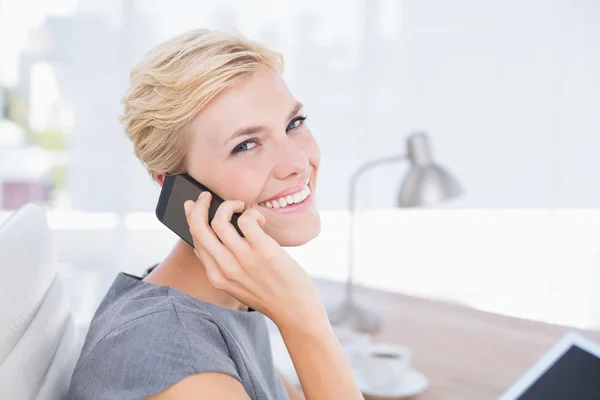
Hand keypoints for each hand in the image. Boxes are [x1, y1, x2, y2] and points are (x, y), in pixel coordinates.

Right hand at [184, 192, 324, 328]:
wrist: (295, 312)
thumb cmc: (271, 296)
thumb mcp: (238, 286)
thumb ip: (225, 267)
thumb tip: (218, 240)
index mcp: (216, 277)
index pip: (195, 241)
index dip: (191, 220)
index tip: (194, 206)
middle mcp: (225, 268)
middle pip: (199, 228)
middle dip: (199, 206)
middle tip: (207, 196)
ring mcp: (243, 259)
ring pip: (219, 221)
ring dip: (227, 205)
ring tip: (240, 206)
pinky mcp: (262, 251)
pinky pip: (246, 220)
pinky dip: (250, 214)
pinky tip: (259, 220)